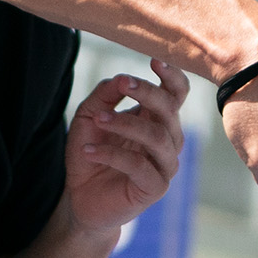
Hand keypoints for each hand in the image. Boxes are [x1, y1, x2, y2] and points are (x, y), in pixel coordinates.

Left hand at [62, 61, 189, 233]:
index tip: (154, 61)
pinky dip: (112, 154)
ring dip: (125, 124)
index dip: (172, 77)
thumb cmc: (90, 151)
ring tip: (98, 120)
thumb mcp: (89, 116)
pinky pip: (140, 166)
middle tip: (123, 85)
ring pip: (157, 137)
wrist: (80, 196)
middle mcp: (167, 140)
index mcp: (156, 119)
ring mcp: (164, 165)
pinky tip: (88, 151)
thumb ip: (104, 94)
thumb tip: (122, 78)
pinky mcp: (154, 188)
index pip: (177, 94)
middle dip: (148, 93)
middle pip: (170, 110)